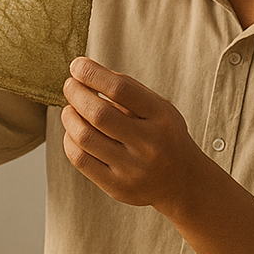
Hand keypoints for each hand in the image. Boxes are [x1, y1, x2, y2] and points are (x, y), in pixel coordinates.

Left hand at [60, 57, 206, 212]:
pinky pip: (81, 160)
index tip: (77, 65)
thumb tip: (85, 73)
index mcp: (162, 117)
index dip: (92, 73)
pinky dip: (70, 140)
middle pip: (99, 114)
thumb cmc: (164, 136)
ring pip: (84, 137)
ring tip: (70, 109)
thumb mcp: (159, 108)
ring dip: (70, 117)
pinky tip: (74, 132)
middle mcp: (149, 144)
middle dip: (76, 94)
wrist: (183, 182)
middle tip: (70, 85)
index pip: (120, 89)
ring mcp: (133, 169)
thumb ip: (128, 90)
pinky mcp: (117, 187)